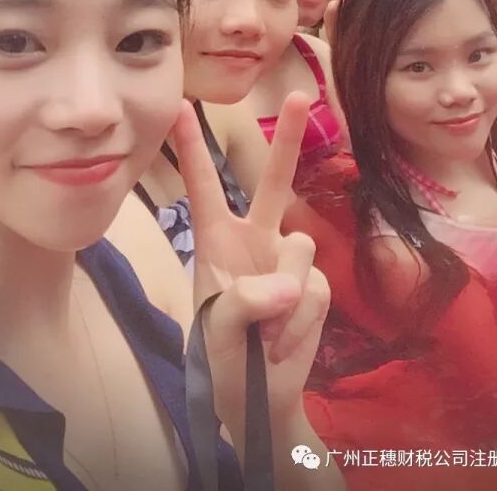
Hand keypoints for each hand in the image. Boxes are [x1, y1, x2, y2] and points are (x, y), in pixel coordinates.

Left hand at [172, 92, 330, 429]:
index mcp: (217, 239)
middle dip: (289, 138)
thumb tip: (290, 284)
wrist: (256, 400)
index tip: (180, 106)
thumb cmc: (219, 358)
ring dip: (282, 297)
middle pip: (274, 180)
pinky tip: (281, 344)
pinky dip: (297, 323)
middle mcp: (255, 238)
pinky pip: (315, 288)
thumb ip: (244, 300)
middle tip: (300, 95)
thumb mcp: (215, 328)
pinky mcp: (316, 285)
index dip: (191, 147)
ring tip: (263, 333)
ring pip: (299, 247)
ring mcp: (289, 260)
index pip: (204, 186)